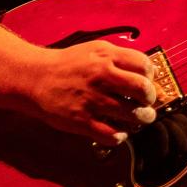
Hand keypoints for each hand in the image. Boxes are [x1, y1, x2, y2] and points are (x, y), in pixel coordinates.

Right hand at [24, 40, 158, 143]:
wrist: (36, 78)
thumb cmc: (69, 65)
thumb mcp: (95, 51)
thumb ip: (120, 58)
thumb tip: (148, 72)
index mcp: (107, 57)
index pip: (144, 66)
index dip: (151, 76)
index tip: (147, 82)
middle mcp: (101, 77)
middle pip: (143, 90)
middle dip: (150, 99)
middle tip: (146, 103)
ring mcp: (92, 100)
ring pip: (133, 115)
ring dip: (141, 120)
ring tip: (138, 119)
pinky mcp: (82, 121)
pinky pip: (112, 134)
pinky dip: (120, 136)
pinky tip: (119, 132)